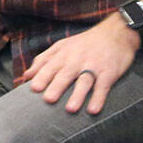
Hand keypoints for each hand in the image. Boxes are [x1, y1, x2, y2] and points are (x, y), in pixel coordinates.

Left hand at [21, 16, 139, 113]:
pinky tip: (93, 109)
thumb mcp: (62, 46)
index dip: (42, 77)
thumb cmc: (85, 43)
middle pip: (66, 74)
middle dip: (57, 86)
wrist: (115, 33)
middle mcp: (77, 60)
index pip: (50, 66)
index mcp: (63, 54)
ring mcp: (93, 66)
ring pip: (84, 81)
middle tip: (48, 100)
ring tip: (70, 109)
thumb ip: (43, 60)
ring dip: (78, 95)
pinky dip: (98, 98)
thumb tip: (26, 75)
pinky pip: (103, 86)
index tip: (34, 89)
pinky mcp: (109, 72)